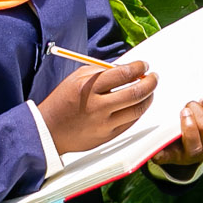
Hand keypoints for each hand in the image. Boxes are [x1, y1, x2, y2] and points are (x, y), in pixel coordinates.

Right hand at [38, 60, 156, 154]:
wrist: (48, 131)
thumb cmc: (63, 101)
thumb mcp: (77, 78)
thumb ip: (102, 71)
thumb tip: (128, 68)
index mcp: (89, 87)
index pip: (123, 74)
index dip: (139, 67)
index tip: (143, 65)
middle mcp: (98, 107)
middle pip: (136, 93)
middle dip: (150, 82)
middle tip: (154, 77)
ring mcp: (104, 124)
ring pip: (137, 110)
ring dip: (148, 97)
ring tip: (149, 91)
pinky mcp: (107, 137)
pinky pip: (130, 123)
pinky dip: (138, 111)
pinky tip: (137, 104)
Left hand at [151, 95, 202, 166]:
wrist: (178, 148)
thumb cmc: (196, 125)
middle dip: (197, 109)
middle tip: (188, 104)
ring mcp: (191, 156)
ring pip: (193, 140)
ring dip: (187, 121)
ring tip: (182, 112)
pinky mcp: (172, 159)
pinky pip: (167, 155)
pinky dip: (161, 150)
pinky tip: (160, 139)